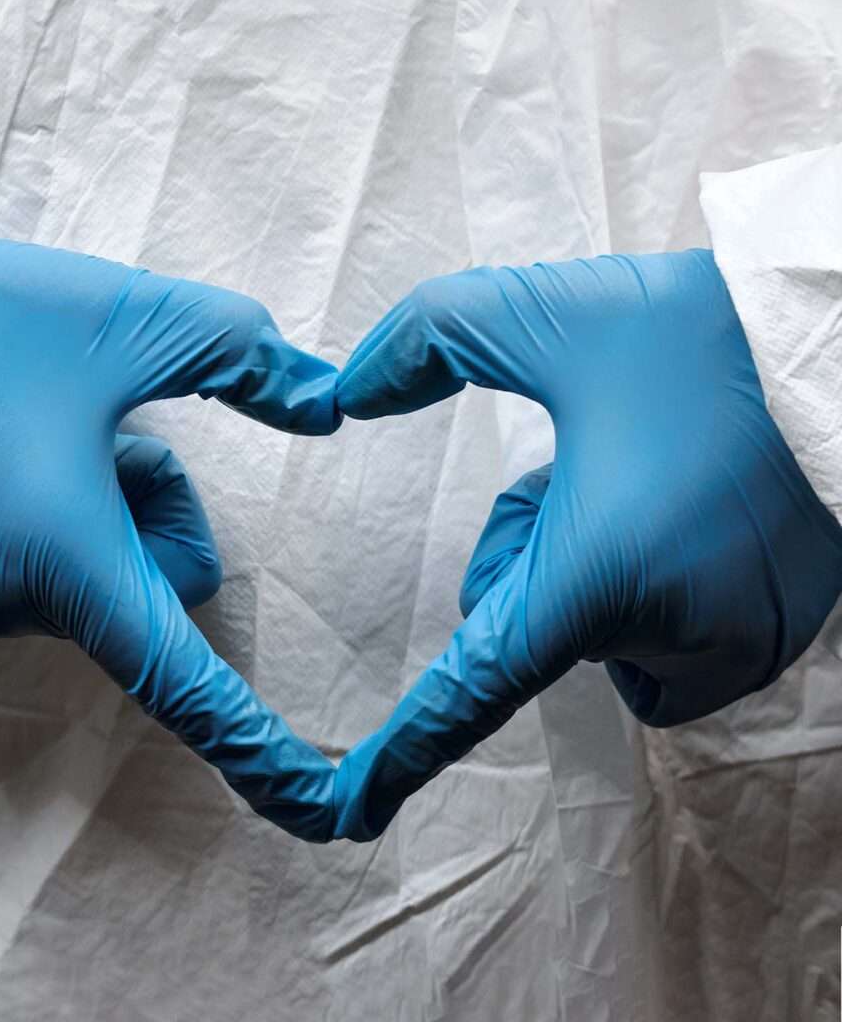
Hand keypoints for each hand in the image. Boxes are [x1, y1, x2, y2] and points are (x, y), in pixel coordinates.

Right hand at [0, 196, 340, 840]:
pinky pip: (40, 577)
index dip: (261, 750)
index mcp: (63, 559)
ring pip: (96, 580)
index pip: (185, 683)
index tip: (320, 811)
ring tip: (42, 437)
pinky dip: (54, 525)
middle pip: (153, 593)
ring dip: (101, 512)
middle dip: (155, 514)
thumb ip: (249, 358)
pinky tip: (7, 458)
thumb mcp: (135, 315)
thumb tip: (329, 402)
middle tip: (103, 435)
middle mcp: (2, 607)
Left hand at [332, 250, 841, 840]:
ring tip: (634, 484)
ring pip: (597, 636)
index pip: (474, 690)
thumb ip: (431, 340)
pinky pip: (667, 644)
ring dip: (586, 573)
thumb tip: (350, 393)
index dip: (402, 754)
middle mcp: (673, 637)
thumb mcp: (549, 314)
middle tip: (568, 474)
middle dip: (524, 563)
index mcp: (600, 574)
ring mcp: (737, 647)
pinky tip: (674, 522)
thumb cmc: (705, 335)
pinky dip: (643, 594)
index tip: (351, 814)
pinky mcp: (778, 634)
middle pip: (530, 633)